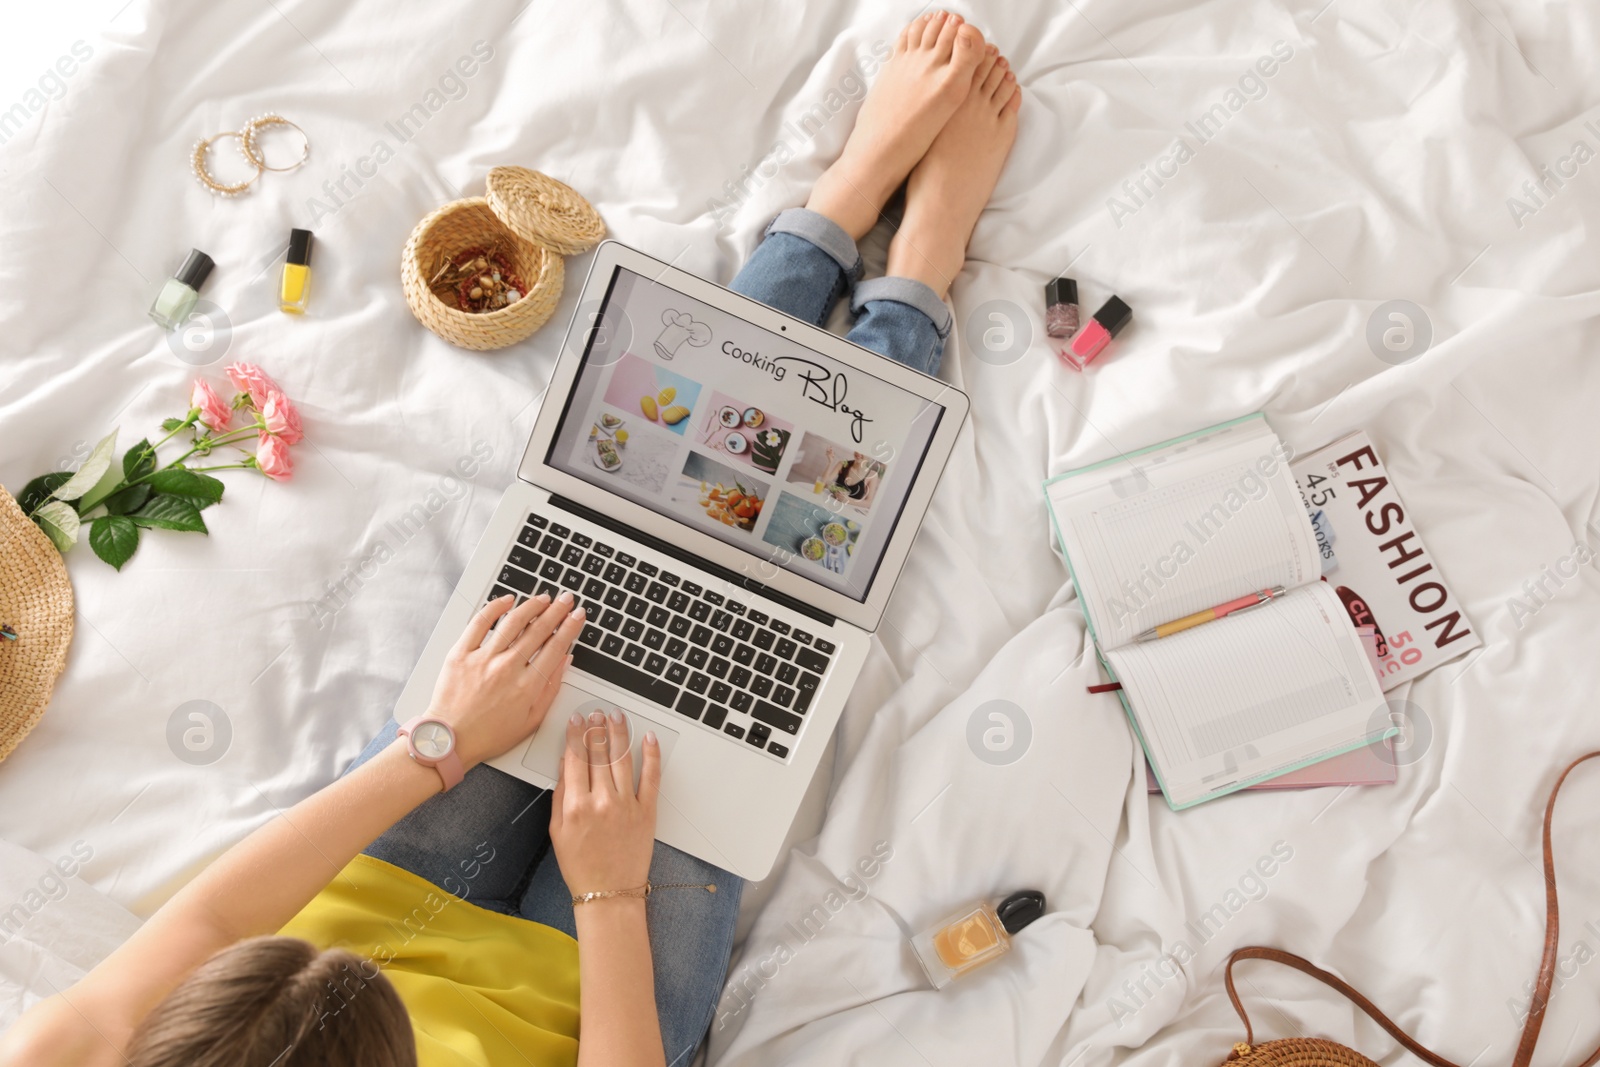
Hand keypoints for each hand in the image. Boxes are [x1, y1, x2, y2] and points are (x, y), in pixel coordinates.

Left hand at [423, 591, 584, 768]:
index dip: (570, 627)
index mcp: (527, 686)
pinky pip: (479, 623)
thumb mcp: (531, 721)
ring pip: (513, 622)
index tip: (577, 615)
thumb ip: (551, 689)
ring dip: (531, 606)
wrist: (450, 741)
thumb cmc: (489, 735)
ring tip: (542, 599)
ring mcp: (483, 659)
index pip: (556, 647)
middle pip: (538, 630)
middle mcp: (507, 668)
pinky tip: (507, 601)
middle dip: (557, 611)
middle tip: (566, 599)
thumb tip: (565, 662)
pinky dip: (495, 608)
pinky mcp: (461, 654)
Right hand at [551, 711, 659, 894]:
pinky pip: (650, 777)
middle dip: (596, 729)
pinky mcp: (647, 811)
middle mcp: (602, 801)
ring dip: (619, 734)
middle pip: (598, 754)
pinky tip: (648, 739)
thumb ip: (560, 796)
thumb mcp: (557, 832)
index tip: (575, 721)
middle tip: (595, 713)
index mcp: (576, 806)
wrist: (609, 893)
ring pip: (622, 759)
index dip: (575, 736)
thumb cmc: (581, 866)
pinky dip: (651, 756)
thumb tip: (564, 767)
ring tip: (616, 717)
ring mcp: (626, 805)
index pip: (575, 759)